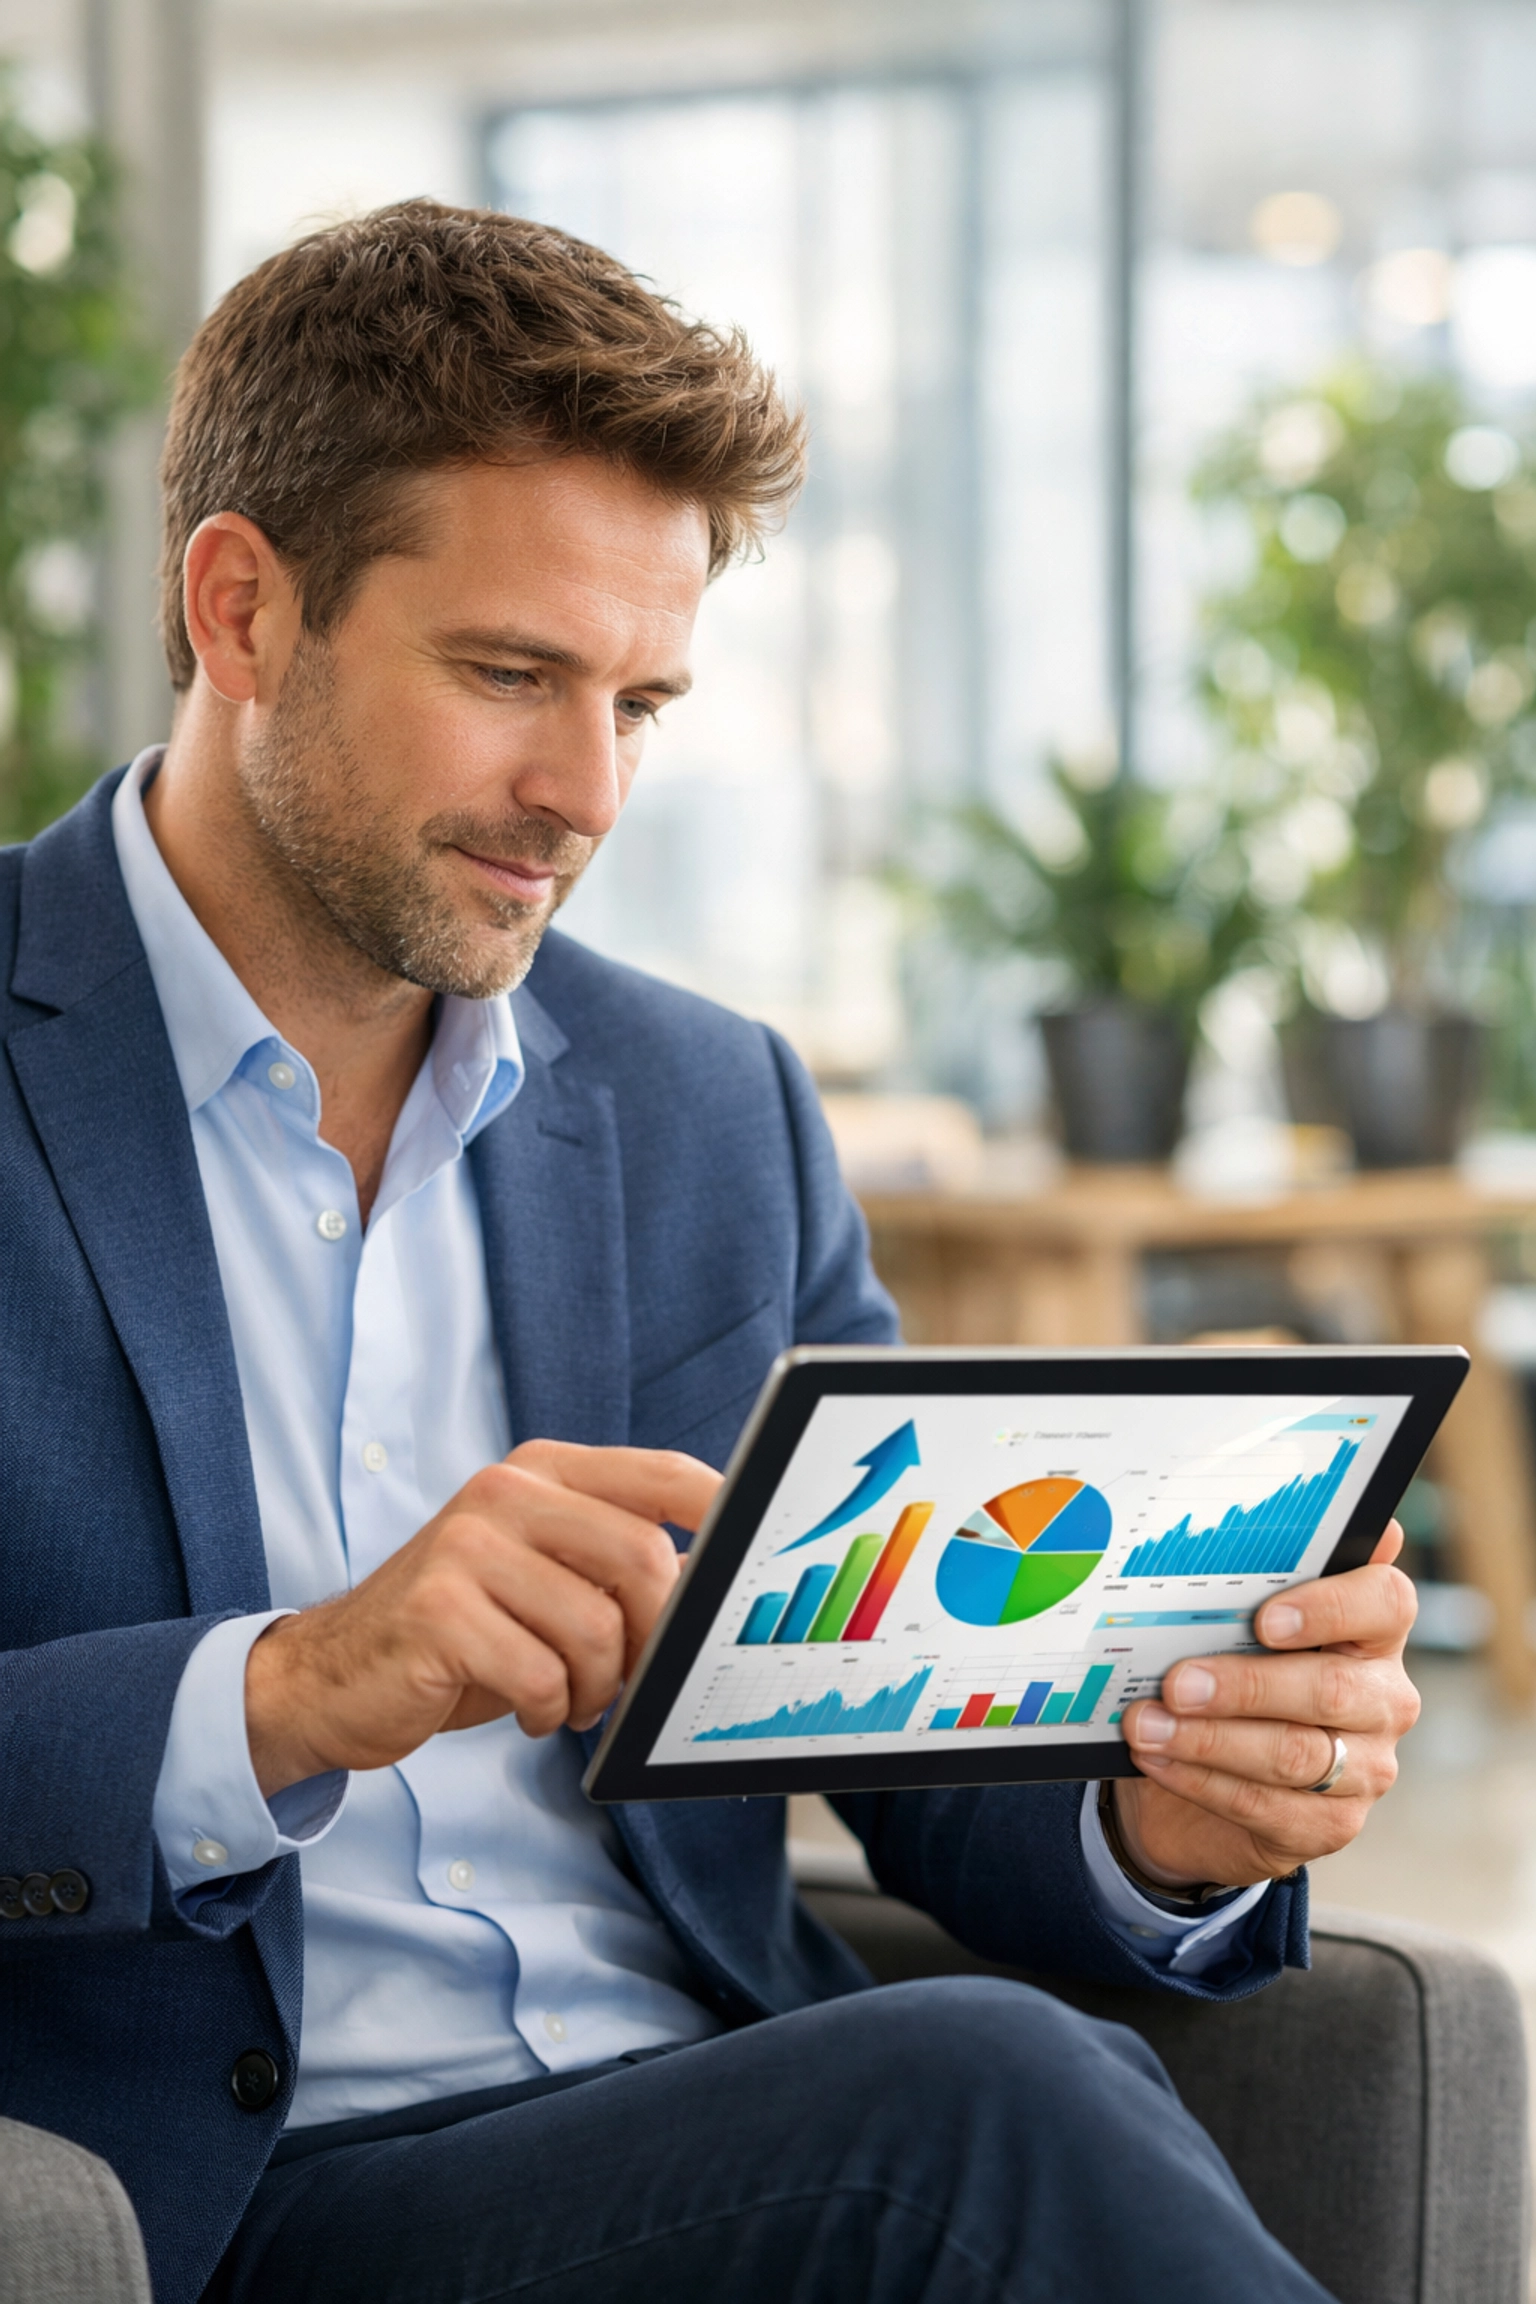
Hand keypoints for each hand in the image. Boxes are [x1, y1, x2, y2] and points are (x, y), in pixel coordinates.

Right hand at [245, 1441, 718, 1796]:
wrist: (334, 1675)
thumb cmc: (459, 1632)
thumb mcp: (542, 1581)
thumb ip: (617, 1568)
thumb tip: (717, 1590)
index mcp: (543, 1474)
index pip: (663, 1474)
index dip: (724, 1513)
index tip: (755, 1559)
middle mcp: (507, 1495)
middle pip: (644, 1559)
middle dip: (654, 1639)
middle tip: (630, 1679)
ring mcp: (467, 1546)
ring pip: (597, 1628)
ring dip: (596, 1688)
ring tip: (567, 1698)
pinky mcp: (438, 1611)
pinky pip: (540, 1674)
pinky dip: (547, 1710)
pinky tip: (526, 1709)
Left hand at [1113, 1521, 1418, 1888]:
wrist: (1209, 1772)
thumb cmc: (1231, 1671)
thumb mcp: (1237, 1624)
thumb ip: (1259, 1576)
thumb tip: (1282, 1505)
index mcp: (1374, 1631)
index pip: (1386, 1602)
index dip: (1330, 1608)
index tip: (1264, 1618)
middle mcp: (1382, 1698)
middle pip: (1330, 1689)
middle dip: (1244, 1686)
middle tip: (1177, 1682)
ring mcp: (1364, 1768)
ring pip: (1293, 1754)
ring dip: (1209, 1740)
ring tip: (1146, 1725)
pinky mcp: (1329, 1825)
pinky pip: (1265, 1804)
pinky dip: (1201, 1781)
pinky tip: (1157, 1759)